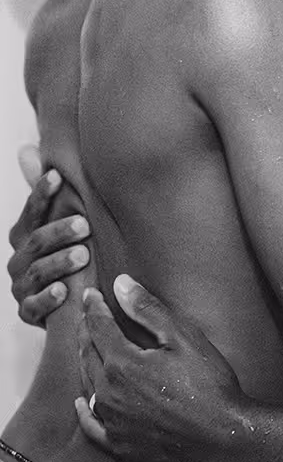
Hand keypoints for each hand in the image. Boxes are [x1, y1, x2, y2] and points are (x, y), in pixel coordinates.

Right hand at [8, 166, 89, 324]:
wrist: (69, 304)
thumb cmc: (66, 253)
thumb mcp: (60, 221)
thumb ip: (47, 192)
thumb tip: (24, 148)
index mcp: (24, 234)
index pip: (31, 210)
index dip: (41, 193)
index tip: (58, 177)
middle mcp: (18, 259)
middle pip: (35, 242)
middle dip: (58, 231)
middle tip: (84, 224)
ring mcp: (21, 287)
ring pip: (36, 273)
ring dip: (59, 263)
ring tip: (82, 254)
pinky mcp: (28, 313)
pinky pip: (34, 307)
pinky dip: (47, 300)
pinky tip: (63, 292)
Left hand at [76, 276, 246, 461]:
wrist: (223, 438)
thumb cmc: (209, 386)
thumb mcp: (183, 337)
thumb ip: (148, 309)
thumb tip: (120, 284)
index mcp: (122, 363)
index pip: (98, 327)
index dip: (93, 308)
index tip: (90, 294)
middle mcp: (109, 393)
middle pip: (88, 354)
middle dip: (86, 331)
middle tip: (87, 316)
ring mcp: (113, 422)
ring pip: (88, 386)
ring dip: (85, 362)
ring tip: (87, 348)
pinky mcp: (121, 445)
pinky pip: (91, 426)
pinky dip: (84, 412)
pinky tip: (82, 403)